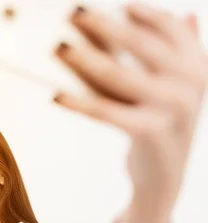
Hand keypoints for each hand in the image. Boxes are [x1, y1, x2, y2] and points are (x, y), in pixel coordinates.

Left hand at [54, 3, 207, 222]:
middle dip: (102, 25)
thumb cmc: (158, 123)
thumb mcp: (167, 85)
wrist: (164, 177)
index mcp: (197, 64)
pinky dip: (79, 103)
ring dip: (83, 58)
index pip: (166, 25)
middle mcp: (190, 81)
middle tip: (71, 11)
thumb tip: (163, 13)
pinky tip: (56, 95)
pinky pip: (105, 111)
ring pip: (118, 75)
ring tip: (56, 47)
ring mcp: (172, 107)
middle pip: (138, 43)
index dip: (140, 12)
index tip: (115, 4)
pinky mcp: (150, 131)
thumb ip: (158, 51)